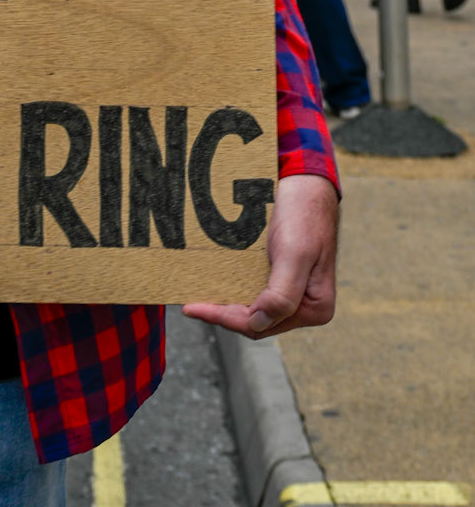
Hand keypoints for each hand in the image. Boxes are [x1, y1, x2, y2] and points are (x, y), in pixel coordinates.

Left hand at [183, 172, 337, 338]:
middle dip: (223, 313)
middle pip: (255, 320)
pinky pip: (253, 288)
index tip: (194, 309)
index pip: (261, 325)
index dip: (226, 319)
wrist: (305, 181)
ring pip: (252, 306)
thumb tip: (259, 324)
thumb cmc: (303, 214)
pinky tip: (214, 282)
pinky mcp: (279, 273)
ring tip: (198, 298)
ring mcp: (292, 289)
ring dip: (226, 303)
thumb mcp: (294, 255)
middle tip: (191, 306)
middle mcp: (304, 304)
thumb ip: (281, 295)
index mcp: (314, 308)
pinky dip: (233, 288)